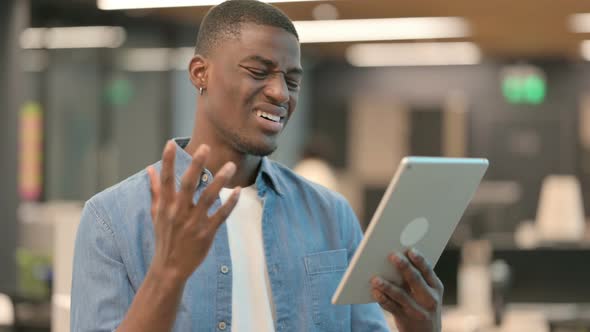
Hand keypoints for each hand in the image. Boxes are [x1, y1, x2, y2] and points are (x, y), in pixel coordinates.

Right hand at [146, 141, 240, 282]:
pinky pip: (221, 215)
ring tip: (231, 165)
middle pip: (188, 184)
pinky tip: (237, 190)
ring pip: (208, 197)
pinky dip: (230, 203)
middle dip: (196, 164)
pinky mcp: (206, 233)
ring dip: (220, 180)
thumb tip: (149, 169)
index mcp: (166, 206)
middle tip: (206, 147)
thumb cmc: (164, 237)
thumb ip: (155, 190)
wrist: (169, 267)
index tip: (170, 143)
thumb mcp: (157, 214)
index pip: (166, 179)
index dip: (167, 161)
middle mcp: (179, 212)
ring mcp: (193, 223)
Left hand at [371, 249, 442, 331]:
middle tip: (392, 255)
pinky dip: (382, 299)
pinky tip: (375, 292)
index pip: (427, 270)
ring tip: (376, 278)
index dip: (419, 260)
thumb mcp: (428, 292)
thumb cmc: (423, 304)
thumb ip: (418, 278)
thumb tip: (399, 257)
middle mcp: (429, 299)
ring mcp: (417, 310)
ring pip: (401, 295)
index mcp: (436, 287)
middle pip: (415, 280)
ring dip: (387, 285)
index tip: (410, 250)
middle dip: (404, 267)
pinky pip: (391, 307)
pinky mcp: (405, 319)